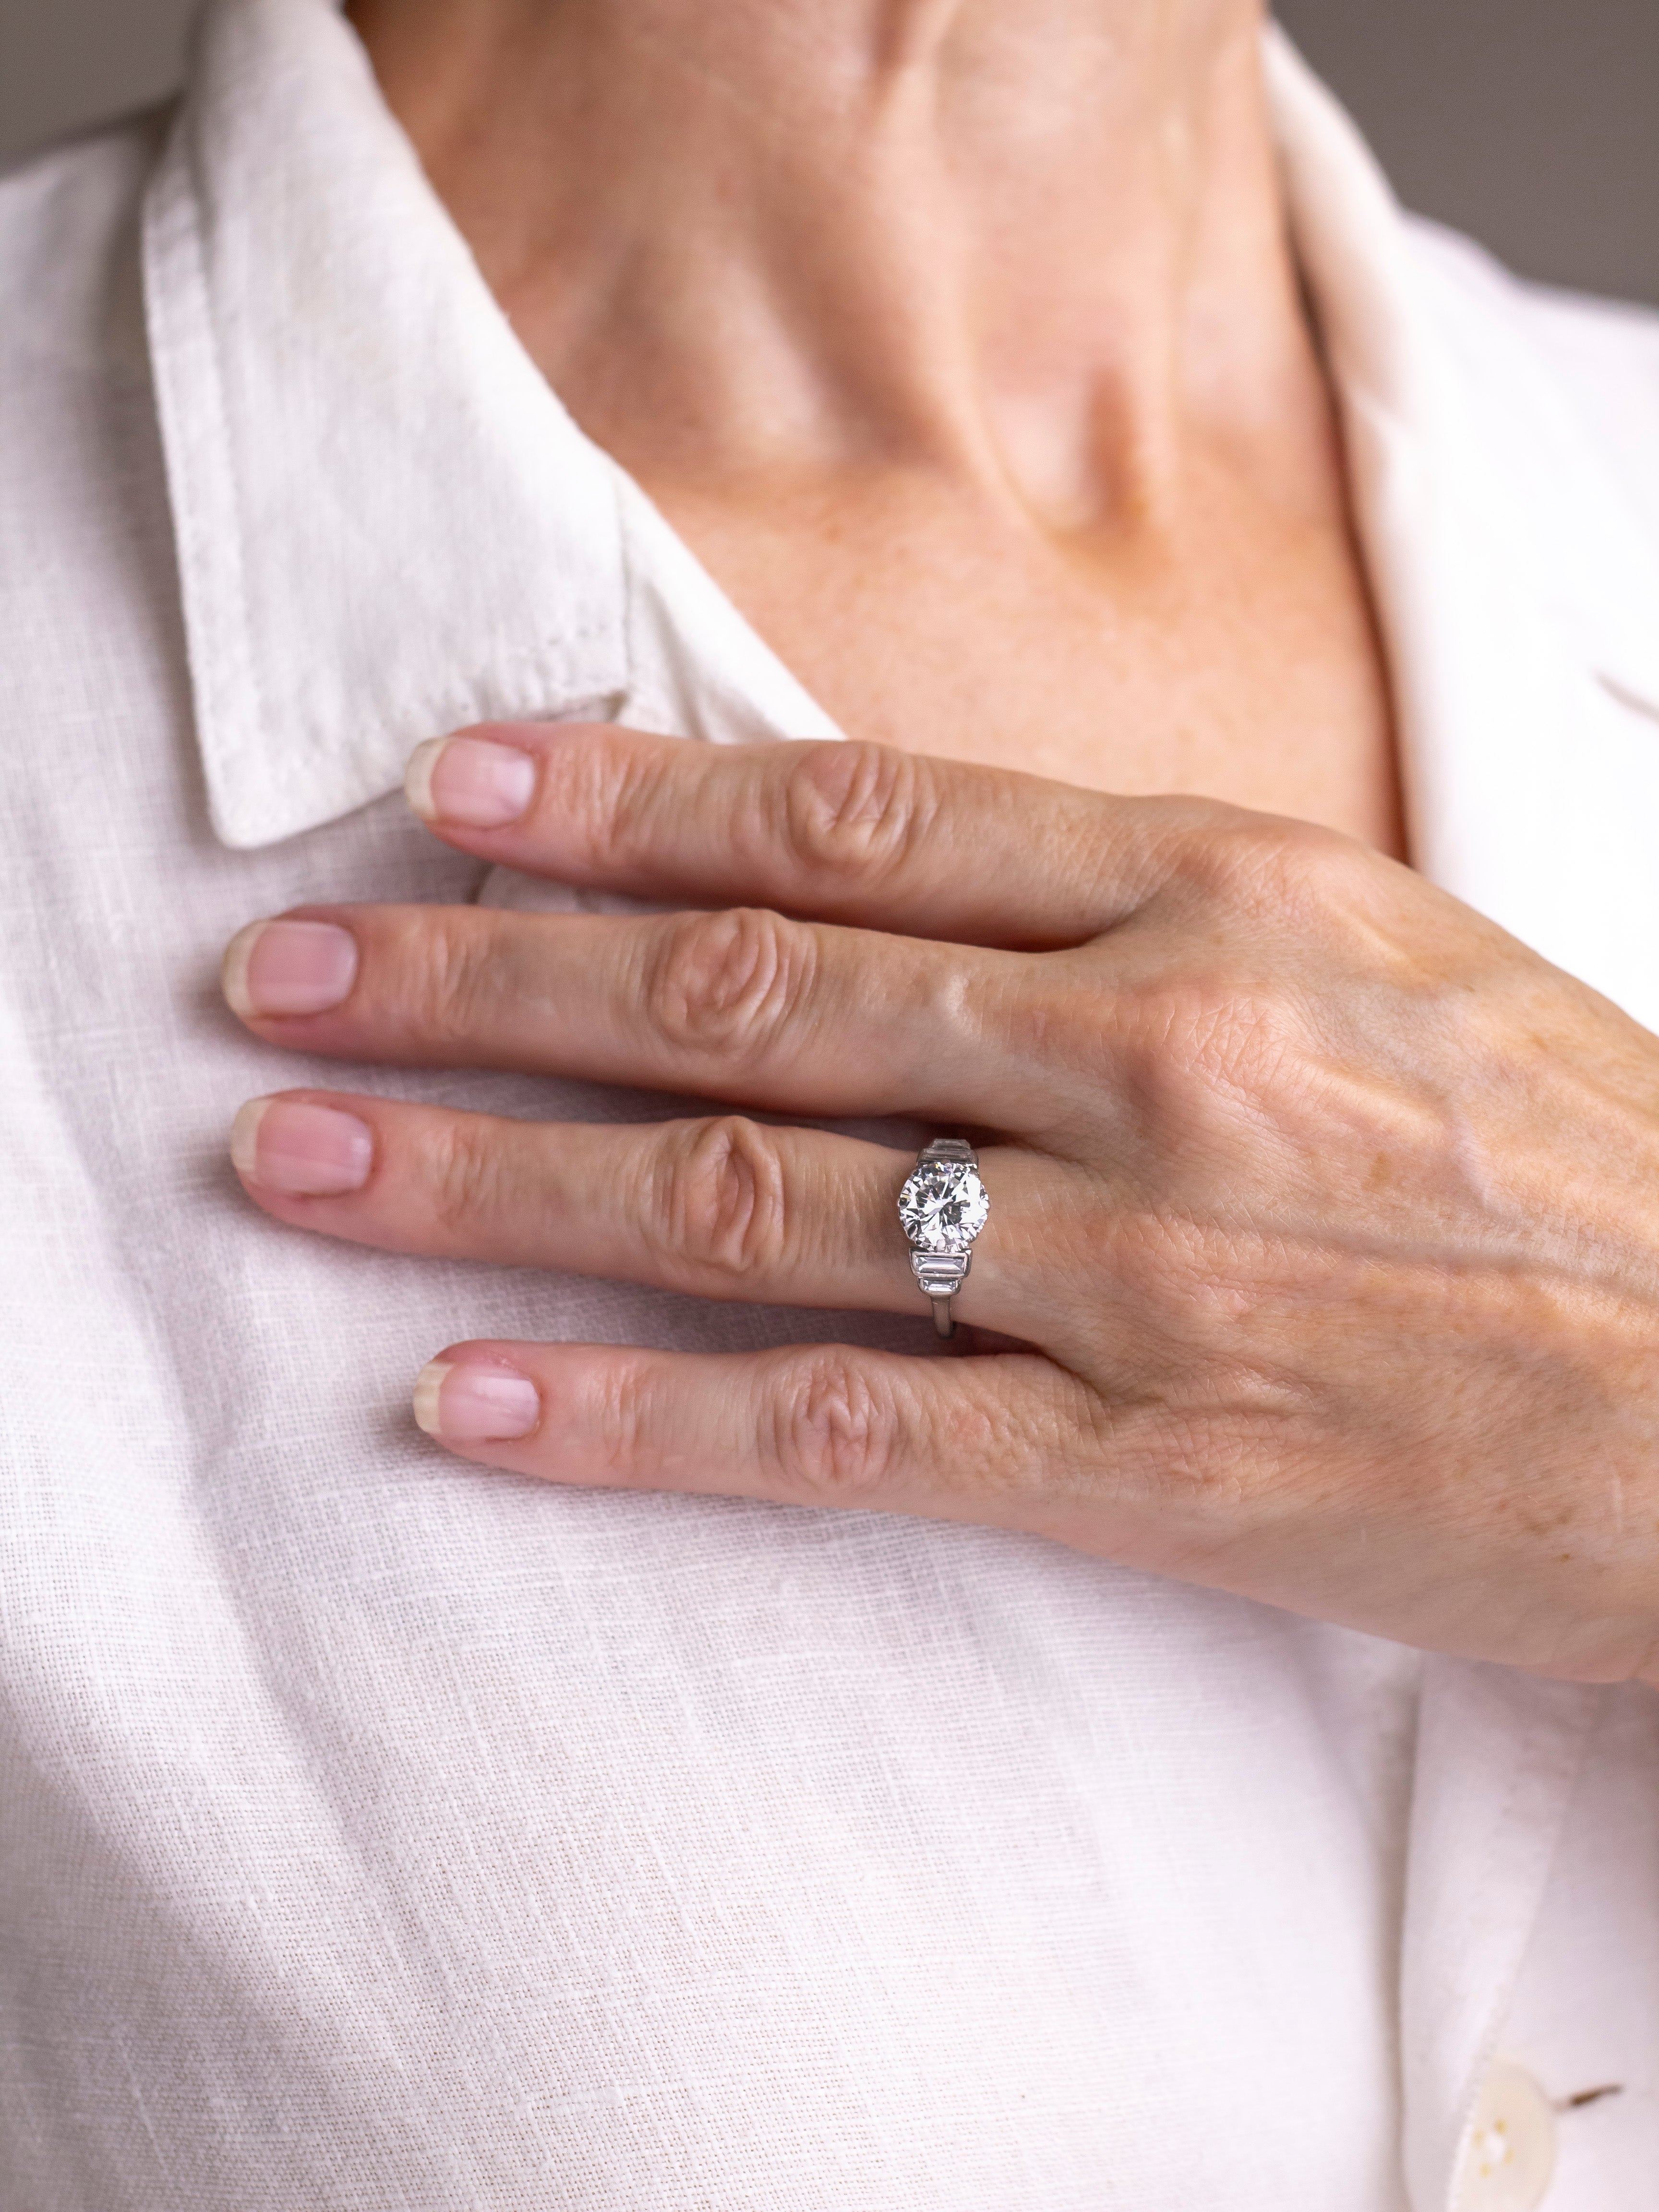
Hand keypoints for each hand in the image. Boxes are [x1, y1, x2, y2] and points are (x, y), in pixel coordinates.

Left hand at [223, 725, 1658, 1682]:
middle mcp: (1151, 1058)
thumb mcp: (1366, 943)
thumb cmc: (1565, 1153)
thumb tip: (875, 874)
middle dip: (482, 980)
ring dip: (493, 1180)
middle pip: (743, 993)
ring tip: (302, 1162)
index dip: (623, 795)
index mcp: (1219, 895)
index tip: (448, 790)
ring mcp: (1141, 1270)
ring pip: (744, 1202)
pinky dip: (633, 1419)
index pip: (852, 816)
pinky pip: (835, 1429)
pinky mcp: (1149, 1470)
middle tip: (284, 977)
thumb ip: (1125, 906)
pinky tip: (470, 1400)